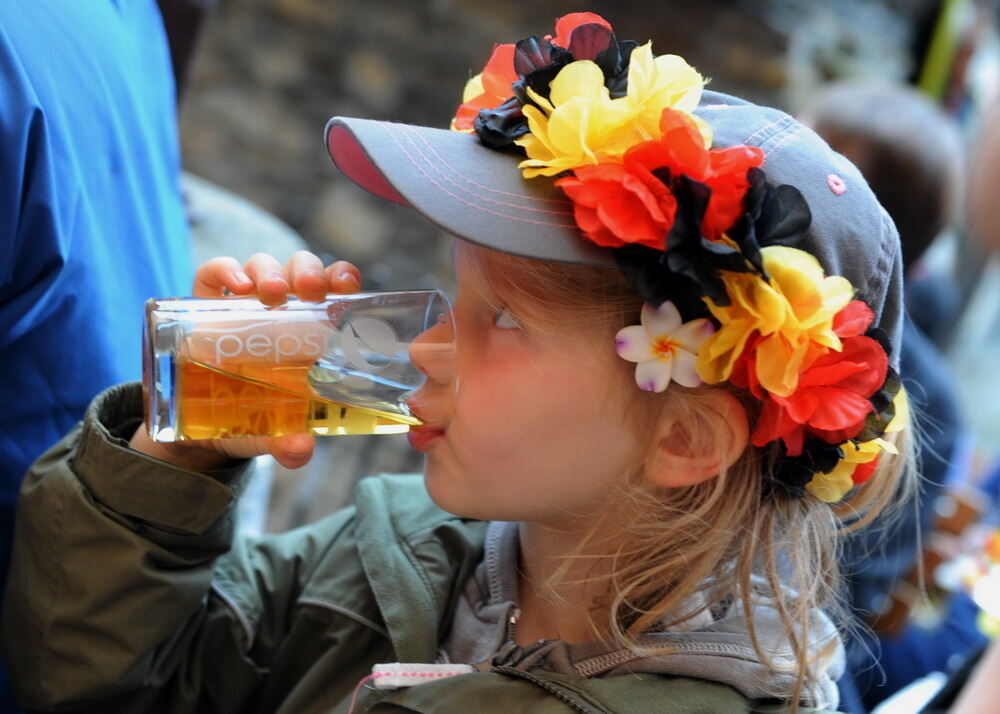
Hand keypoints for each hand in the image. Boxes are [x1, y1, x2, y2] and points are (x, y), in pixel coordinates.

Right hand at [129, 251, 361, 470]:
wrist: (198, 429)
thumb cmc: (252, 419)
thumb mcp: (271, 433)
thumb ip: (287, 443)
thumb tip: (300, 450)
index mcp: (309, 331)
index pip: (332, 290)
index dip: (341, 277)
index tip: (348, 284)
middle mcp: (280, 309)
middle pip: (300, 270)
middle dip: (309, 272)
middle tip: (310, 291)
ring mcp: (242, 303)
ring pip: (263, 265)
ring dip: (271, 271)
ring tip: (272, 292)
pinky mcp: (204, 302)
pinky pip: (214, 272)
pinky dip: (226, 270)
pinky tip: (236, 286)